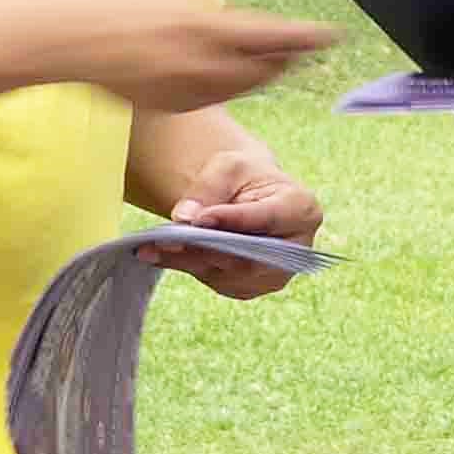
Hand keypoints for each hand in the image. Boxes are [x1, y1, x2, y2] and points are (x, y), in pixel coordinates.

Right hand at [50, 0, 330, 111]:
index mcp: (204, 24)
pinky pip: (214, 100)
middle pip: (266, 69)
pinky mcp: (165, 104)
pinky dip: (233, 87)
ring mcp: (181, 89)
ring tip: (280, 60)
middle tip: (309, 47)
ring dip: (267, 75)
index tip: (334, 34)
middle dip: (292, 58)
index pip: (276, 36)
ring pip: (243, 89)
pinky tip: (235, 74)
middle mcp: (198, 64)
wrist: (59, 32)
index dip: (310, 37)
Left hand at [144, 141, 323, 296]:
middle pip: (248, 258)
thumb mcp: (227, 167)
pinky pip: (217, 281)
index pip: (269, 220)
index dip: (235, 221)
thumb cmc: (243, 177)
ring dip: (188, 262)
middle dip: (205, 249)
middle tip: (167, 241)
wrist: (245, 196)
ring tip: (151, 247)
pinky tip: (158, 254)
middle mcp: (295, 251)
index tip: (200, 219)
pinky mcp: (250, 287)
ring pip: (228, 274)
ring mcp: (274, 274)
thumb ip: (208, 188)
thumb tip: (185, 218)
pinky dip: (186, 267)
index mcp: (302, 210)